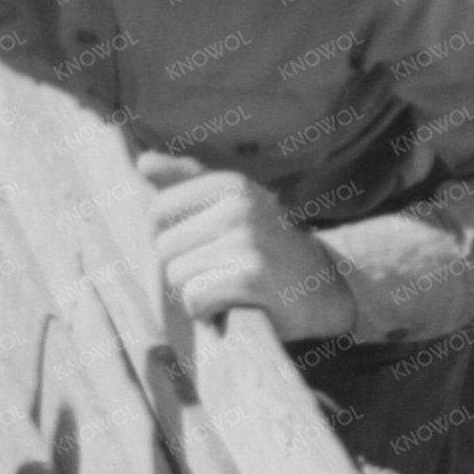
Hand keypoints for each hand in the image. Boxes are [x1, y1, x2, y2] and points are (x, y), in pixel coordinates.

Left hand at [135, 152, 358, 341]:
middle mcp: (239, 206)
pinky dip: (207, 312)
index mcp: (231, 184)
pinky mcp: (251, 276)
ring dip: (197, 293)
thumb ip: (188, 182)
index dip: (173, 240)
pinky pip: (195, 298)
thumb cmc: (270, 248)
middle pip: (164, 248)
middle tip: (225, 272)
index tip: (207, 248)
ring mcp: (247, 240)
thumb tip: (143, 161)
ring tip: (231, 289)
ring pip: (176, 275)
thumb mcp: (234, 205)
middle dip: (186, 269)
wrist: (329, 291)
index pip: (158, 213)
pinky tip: (235, 306)